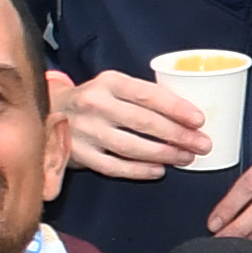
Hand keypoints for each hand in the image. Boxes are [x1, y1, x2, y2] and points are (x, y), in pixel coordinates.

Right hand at [62, 69, 212, 180]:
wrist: (49, 111)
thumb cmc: (94, 99)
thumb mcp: (113, 86)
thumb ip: (141, 96)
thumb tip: (185, 115)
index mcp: (109, 82)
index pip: (149, 95)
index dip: (177, 108)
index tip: (199, 120)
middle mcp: (95, 104)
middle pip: (144, 122)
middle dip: (179, 135)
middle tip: (203, 144)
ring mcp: (85, 131)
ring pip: (132, 146)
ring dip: (164, 154)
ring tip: (186, 158)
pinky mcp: (79, 154)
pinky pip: (115, 166)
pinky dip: (140, 170)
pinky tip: (159, 171)